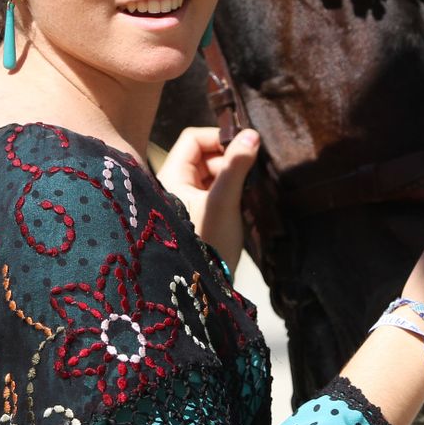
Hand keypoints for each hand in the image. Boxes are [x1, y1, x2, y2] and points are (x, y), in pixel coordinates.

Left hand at [157, 127, 259, 273]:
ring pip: (213, 173)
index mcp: (171, 177)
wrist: (206, 290)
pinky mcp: (203, 216)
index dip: (218, 137)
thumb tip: (252, 133)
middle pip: (204, 154)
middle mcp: (176, 186)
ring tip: (252, 184)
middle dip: (229, 157)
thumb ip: (236, 166)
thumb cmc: (209, 244)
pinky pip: (217, 190)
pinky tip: (248, 198)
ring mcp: (189, 202)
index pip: (193, 139)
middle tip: (251, 168)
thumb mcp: (223, 202)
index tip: (244, 146)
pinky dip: (233, 189)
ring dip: (233, 173)